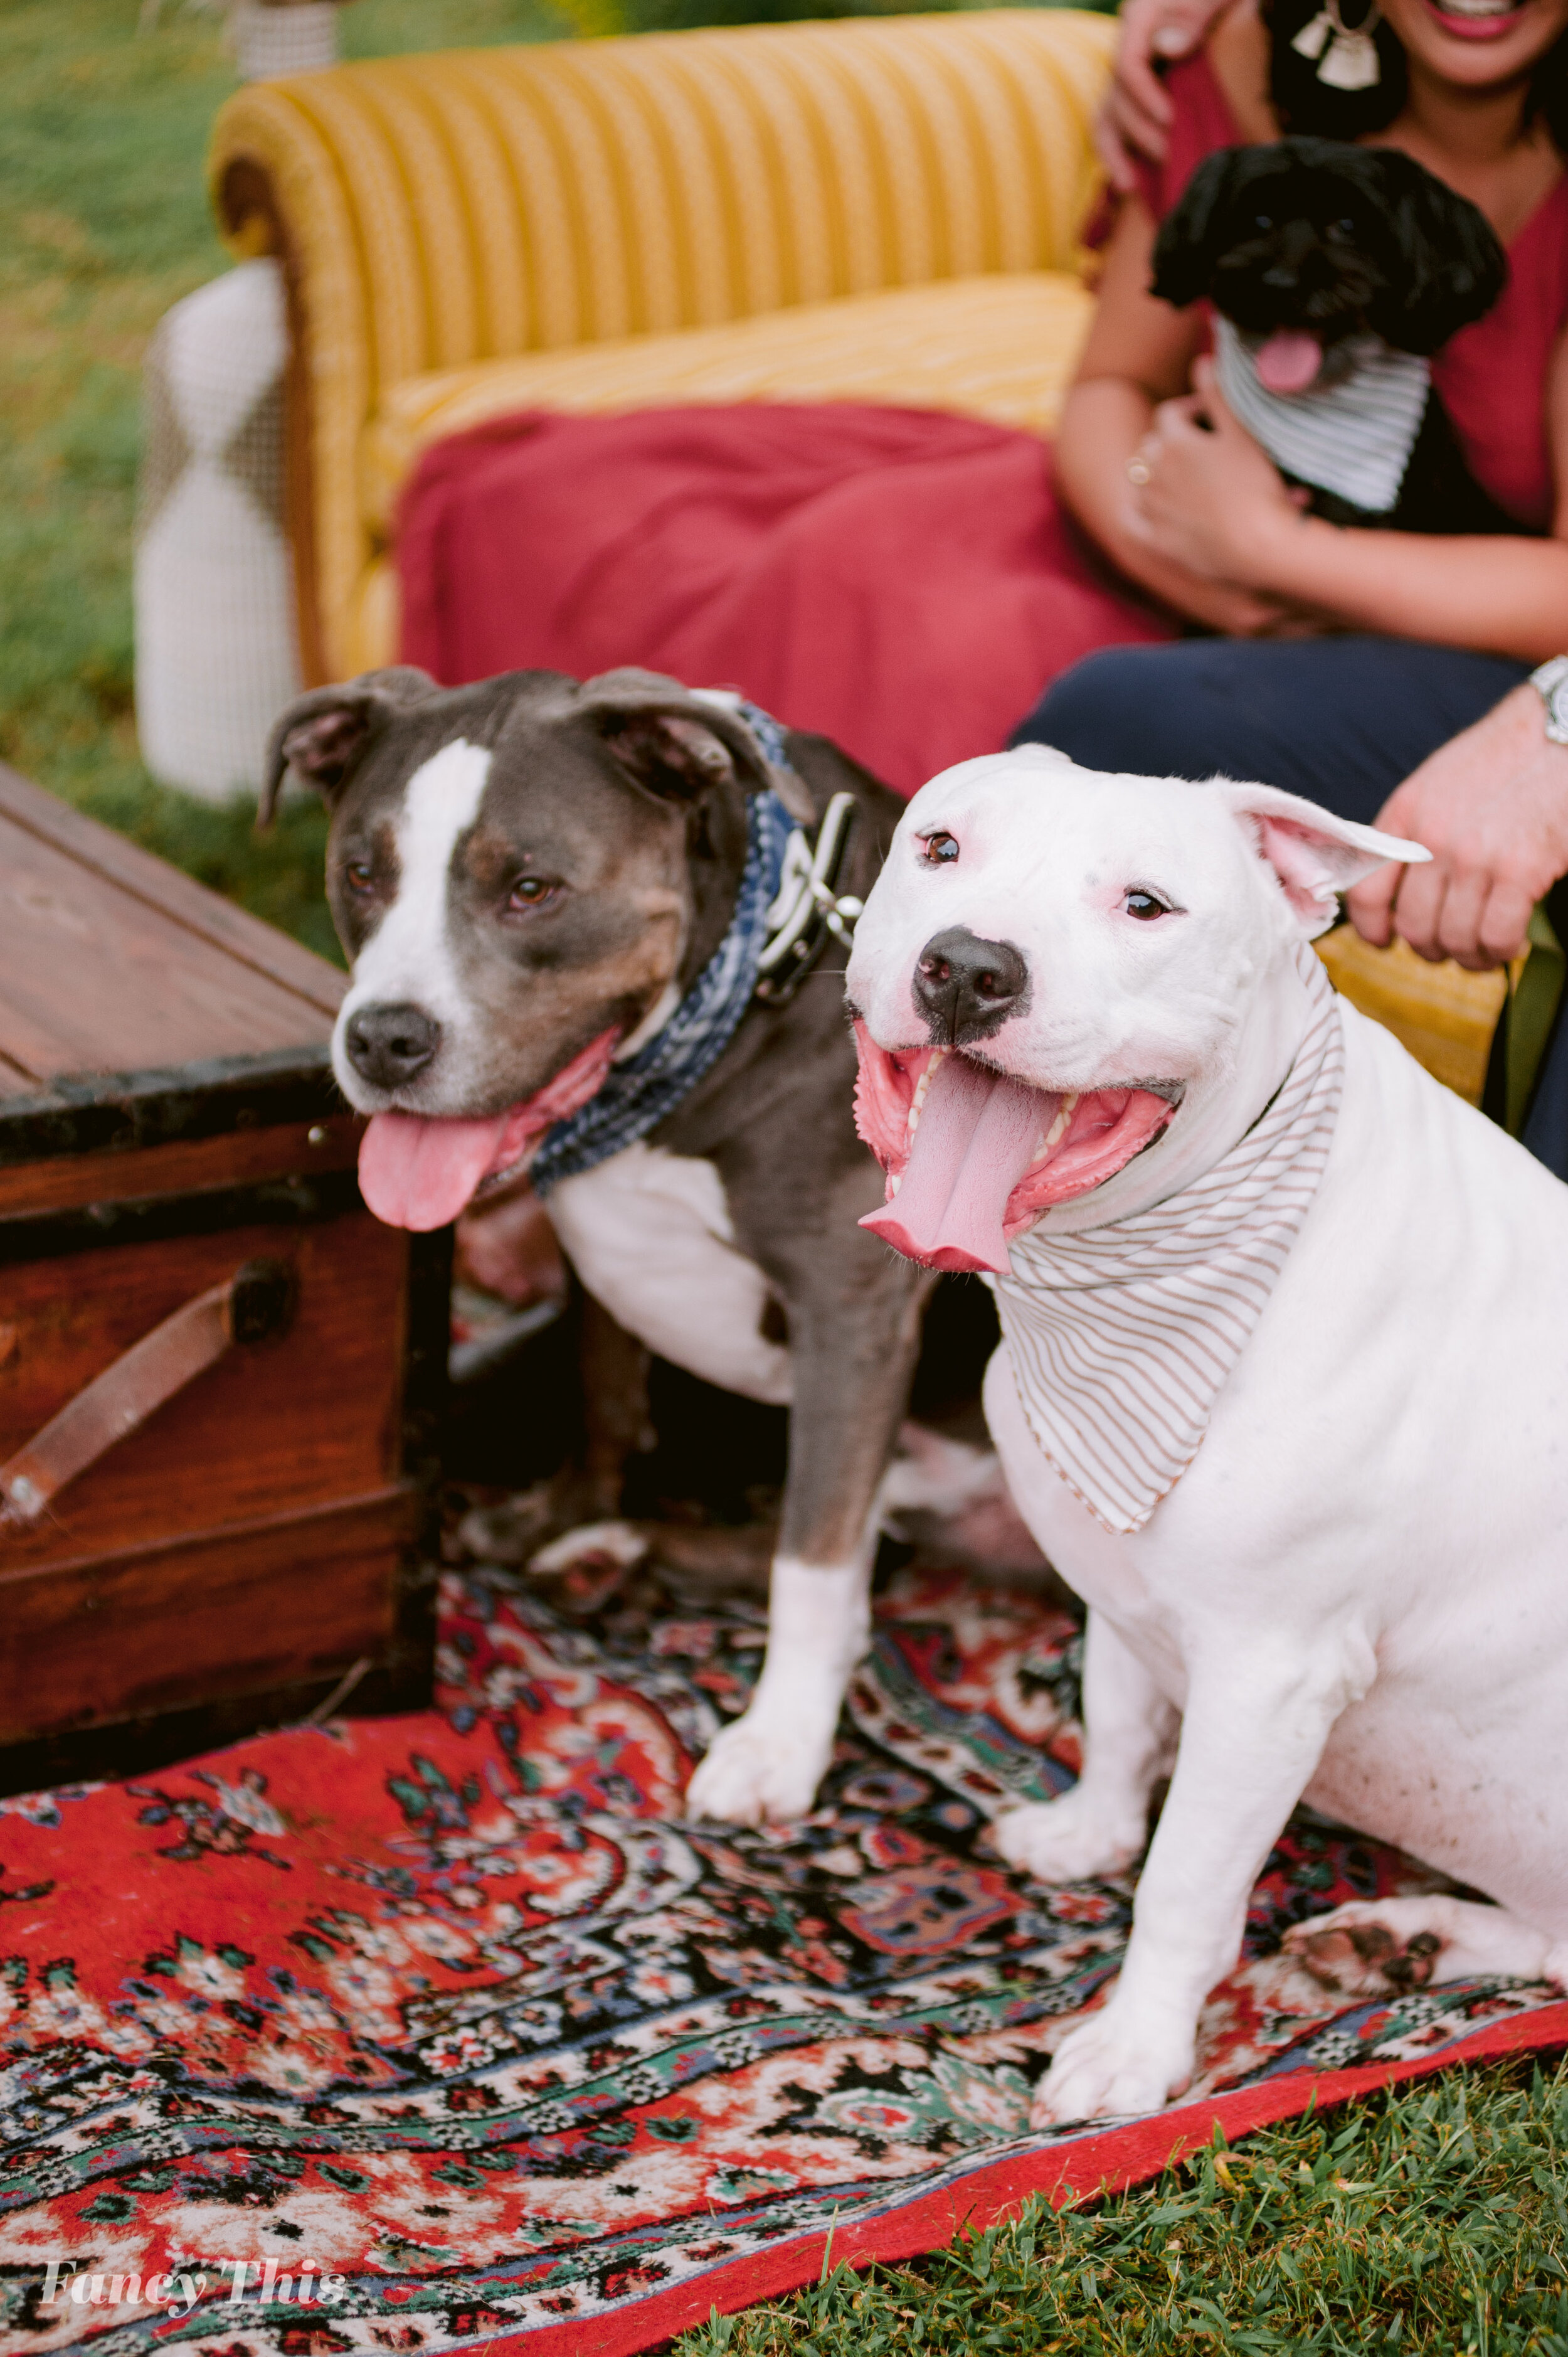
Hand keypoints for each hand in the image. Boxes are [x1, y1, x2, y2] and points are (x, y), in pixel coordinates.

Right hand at [1095, 0, 1234, 189]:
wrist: (1217, 1)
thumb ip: (1192, 14)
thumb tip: (1168, 48)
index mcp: (1140, 17)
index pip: (1127, 65)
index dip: (1145, 97)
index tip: (1171, 120)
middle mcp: (1127, 45)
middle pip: (1118, 97)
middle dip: (1142, 131)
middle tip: (1172, 153)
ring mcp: (1128, 72)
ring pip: (1109, 117)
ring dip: (1122, 152)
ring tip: (1136, 184)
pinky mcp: (1132, 94)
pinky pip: (1110, 127)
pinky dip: (1115, 156)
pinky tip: (1127, 185)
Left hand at [1126, 358, 1309, 587]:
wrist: (1258, 545)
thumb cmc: (1256, 486)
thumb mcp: (1240, 432)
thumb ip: (1216, 395)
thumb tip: (1201, 362)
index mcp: (1172, 442)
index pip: (1170, 413)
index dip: (1190, 410)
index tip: (1210, 417)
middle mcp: (1151, 473)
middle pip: (1152, 445)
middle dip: (1171, 441)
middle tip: (1200, 448)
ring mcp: (1149, 508)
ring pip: (1139, 479)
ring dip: (1155, 473)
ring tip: (1182, 476)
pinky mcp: (1154, 540)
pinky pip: (1131, 520)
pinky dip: (1136, 510)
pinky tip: (1150, 507)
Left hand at [1347, 682, 1567, 968]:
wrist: (1558, 734)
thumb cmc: (1502, 760)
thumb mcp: (1436, 784)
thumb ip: (1410, 831)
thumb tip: (1394, 882)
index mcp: (1406, 814)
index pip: (1365, 890)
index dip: (1371, 928)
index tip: (1383, 940)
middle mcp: (1433, 838)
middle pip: (1412, 925)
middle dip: (1428, 949)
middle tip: (1447, 948)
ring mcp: (1474, 857)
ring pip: (1453, 939)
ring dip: (1467, 957)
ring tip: (1481, 951)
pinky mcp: (1519, 871)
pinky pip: (1495, 937)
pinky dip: (1499, 951)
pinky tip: (1507, 944)